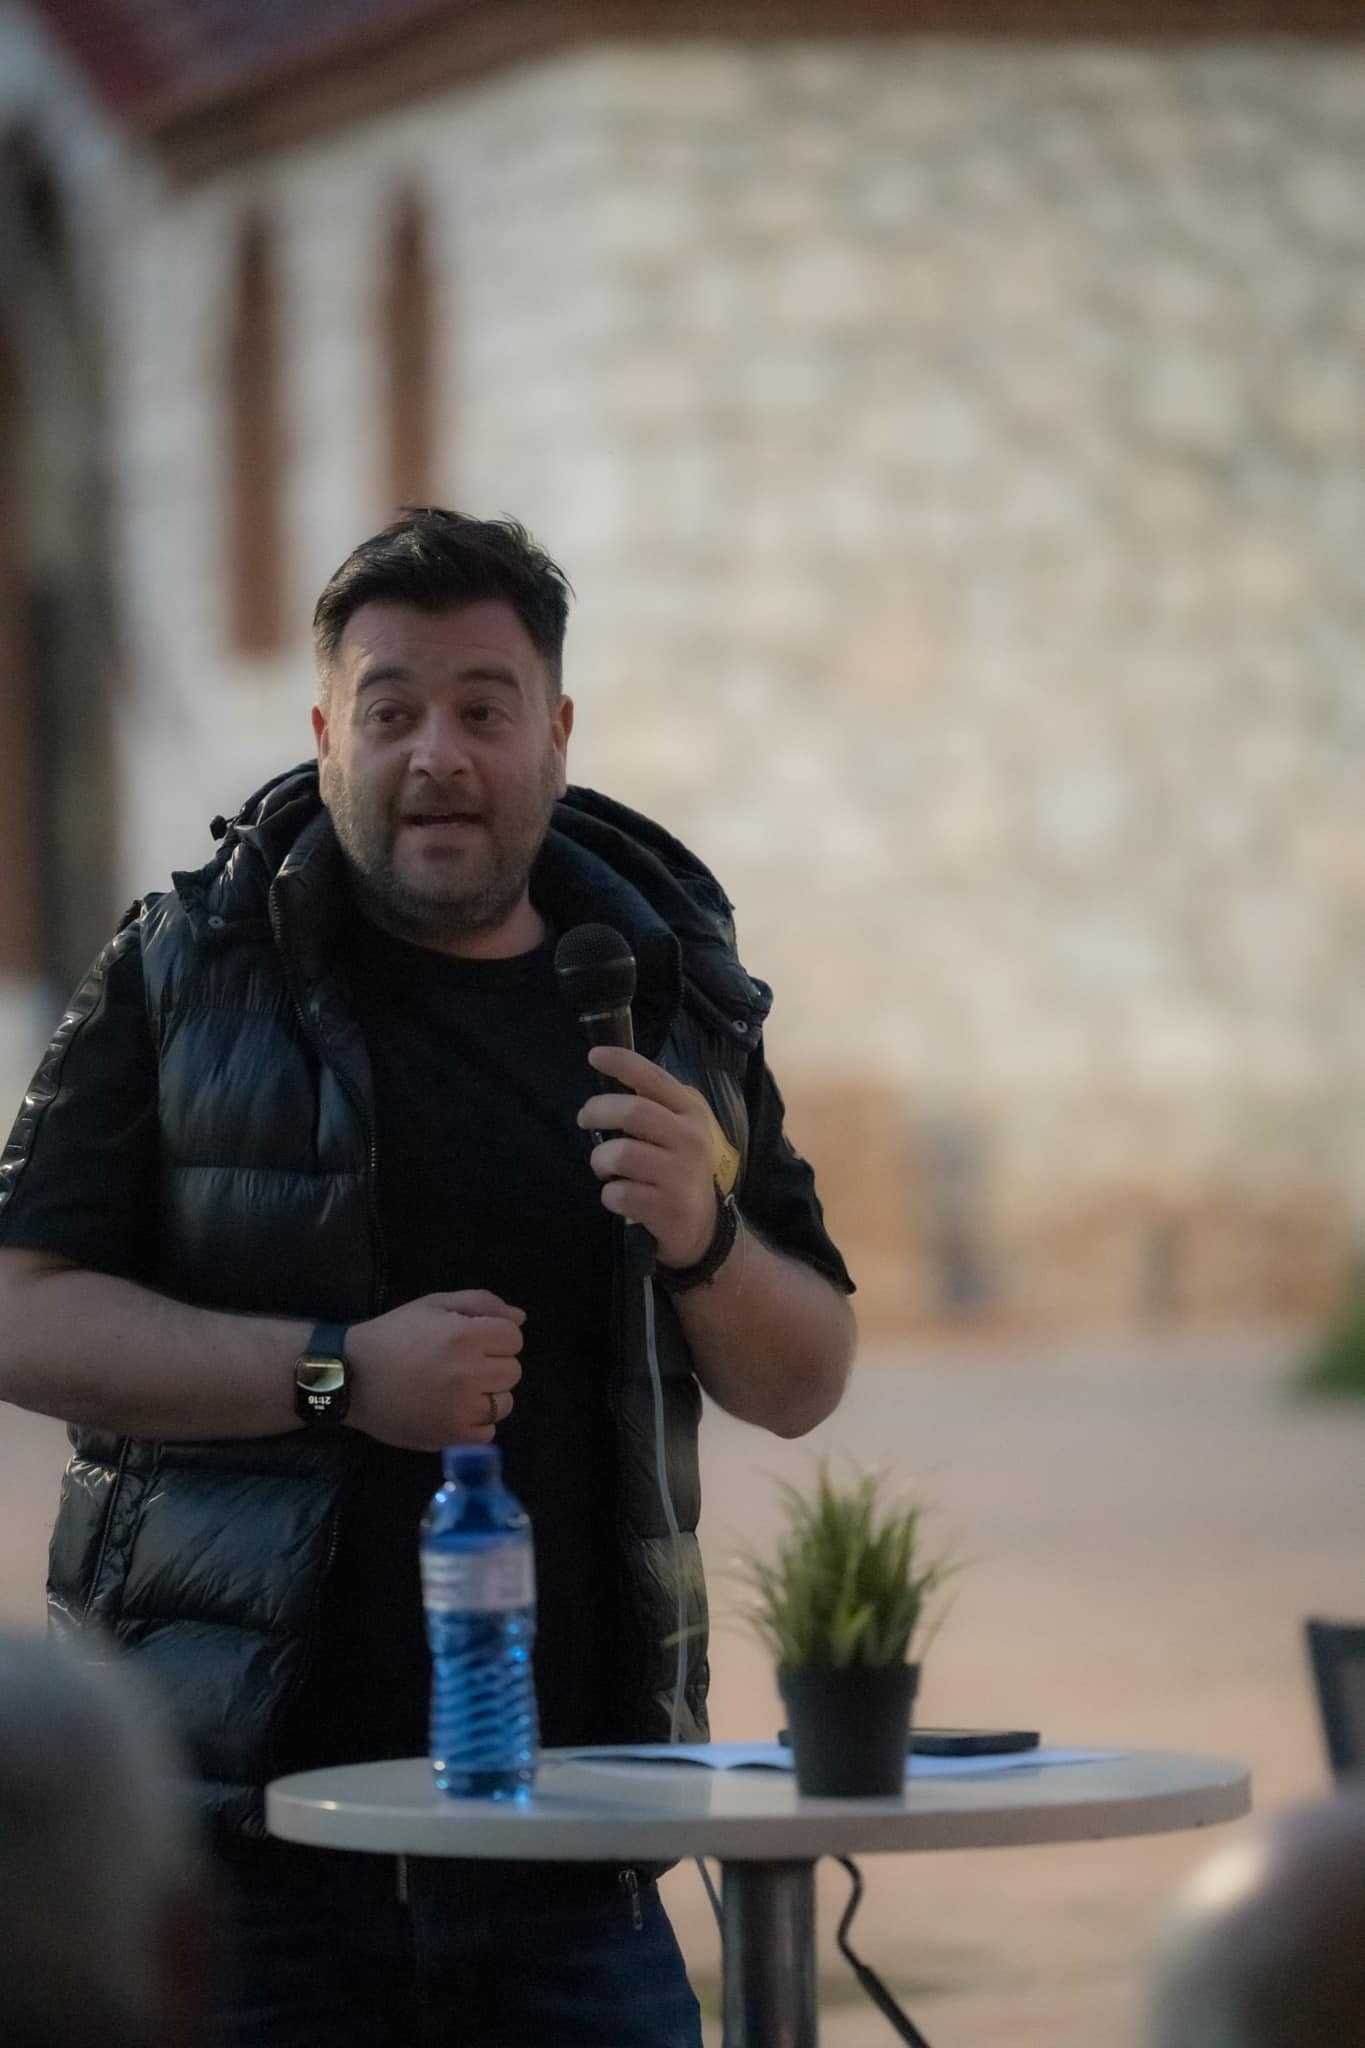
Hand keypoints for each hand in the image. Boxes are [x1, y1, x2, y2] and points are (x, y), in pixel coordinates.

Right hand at [346, 1290, 523, 1450]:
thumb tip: (521, 1318)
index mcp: (465, 1336)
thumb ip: (481, 1304)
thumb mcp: (433, 1305)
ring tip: (457, 1389)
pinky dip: (475, 1423)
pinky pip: (488, 1433)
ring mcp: (461, 1410)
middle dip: (492, 1364)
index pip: (514, 1338)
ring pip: (504, 1403)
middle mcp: (468, 1374)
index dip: (495, 1336)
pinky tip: (452, 1410)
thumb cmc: (392, 1335)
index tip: (472, 1340)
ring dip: (487, 1395)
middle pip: (513, 1371)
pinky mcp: (451, 1437)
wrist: (351, 1376)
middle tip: (461, 1364)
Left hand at [577, 1045, 725, 1270]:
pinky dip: (609, 1194)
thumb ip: (654, 1105)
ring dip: (600, 1160)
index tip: (593, 1055)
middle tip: (584, 1118)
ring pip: (619, 1154)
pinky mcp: (668, 1208)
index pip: (653, 1077)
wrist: (704, 1229)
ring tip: (605, 1167)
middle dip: (596, 1111)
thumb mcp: (680, 1130)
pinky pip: (617, 1193)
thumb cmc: (680, 1170)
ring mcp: (681, 1175)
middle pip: (632, 1111)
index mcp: (691, 1112)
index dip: (621, 1062)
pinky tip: (620, 1197)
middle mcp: (690, 1139)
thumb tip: (614, 1078)